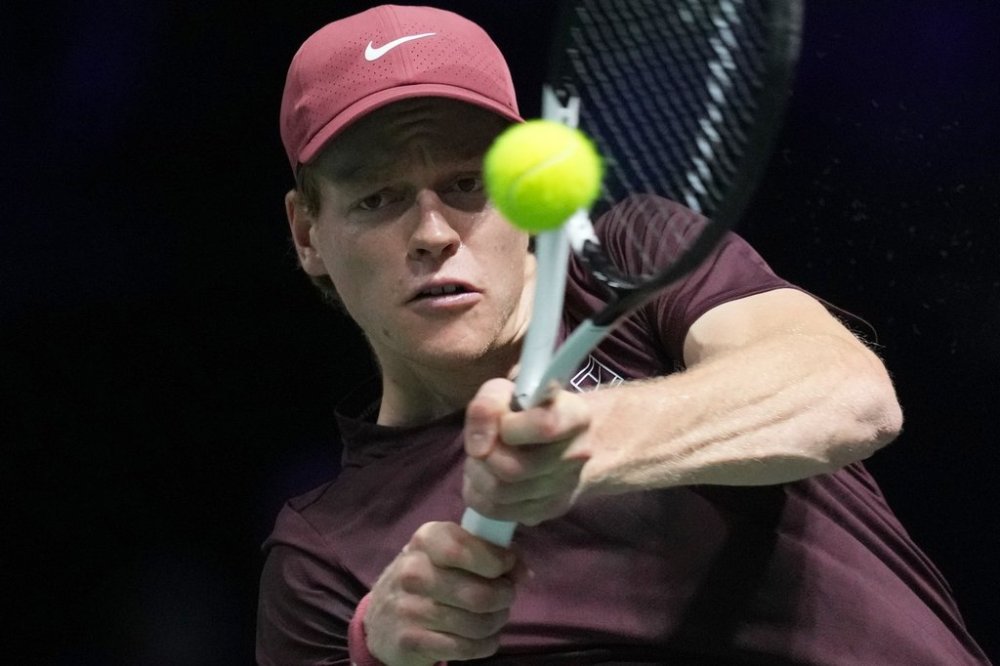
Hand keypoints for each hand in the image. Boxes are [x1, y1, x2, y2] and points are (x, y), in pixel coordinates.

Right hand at [365, 521, 516, 664]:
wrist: (381, 618)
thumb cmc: (428, 577)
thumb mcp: (449, 553)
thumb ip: (488, 551)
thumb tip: (523, 571)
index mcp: (426, 540)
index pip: (466, 548)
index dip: (497, 561)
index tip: (507, 568)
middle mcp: (414, 572)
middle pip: (480, 594)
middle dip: (504, 597)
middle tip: (504, 597)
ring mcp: (410, 608)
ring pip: (477, 624)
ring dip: (496, 622)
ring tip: (494, 617)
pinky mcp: (411, 640)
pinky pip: (466, 648)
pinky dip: (484, 645)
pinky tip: (482, 637)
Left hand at [463, 378, 590, 525]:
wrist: (569, 437)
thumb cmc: (533, 407)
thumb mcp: (511, 389)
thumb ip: (490, 403)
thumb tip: (477, 446)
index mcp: (576, 417)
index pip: (544, 427)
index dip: (506, 426)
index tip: (499, 421)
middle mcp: (576, 456)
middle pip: (513, 469)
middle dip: (482, 456)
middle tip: (479, 445)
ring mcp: (565, 488)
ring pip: (501, 493)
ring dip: (477, 475)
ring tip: (479, 460)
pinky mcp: (549, 510)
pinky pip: (498, 512)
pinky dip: (479, 495)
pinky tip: (484, 479)